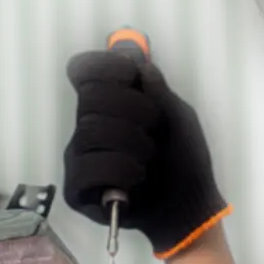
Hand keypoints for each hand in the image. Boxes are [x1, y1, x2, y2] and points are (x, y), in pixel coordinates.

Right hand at [63, 51, 228, 257]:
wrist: (187, 208)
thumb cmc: (183, 162)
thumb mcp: (179, 117)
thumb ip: (156, 87)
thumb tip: (133, 56)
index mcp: (110, 104)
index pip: (85, 70)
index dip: (104, 66)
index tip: (131, 75)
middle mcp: (88, 126)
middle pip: (91, 97)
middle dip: (132, 108)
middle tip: (154, 127)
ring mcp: (78, 156)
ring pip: (91, 130)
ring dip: (131, 142)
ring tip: (149, 158)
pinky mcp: (75, 188)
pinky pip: (87, 167)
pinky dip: (119, 170)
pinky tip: (136, 180)